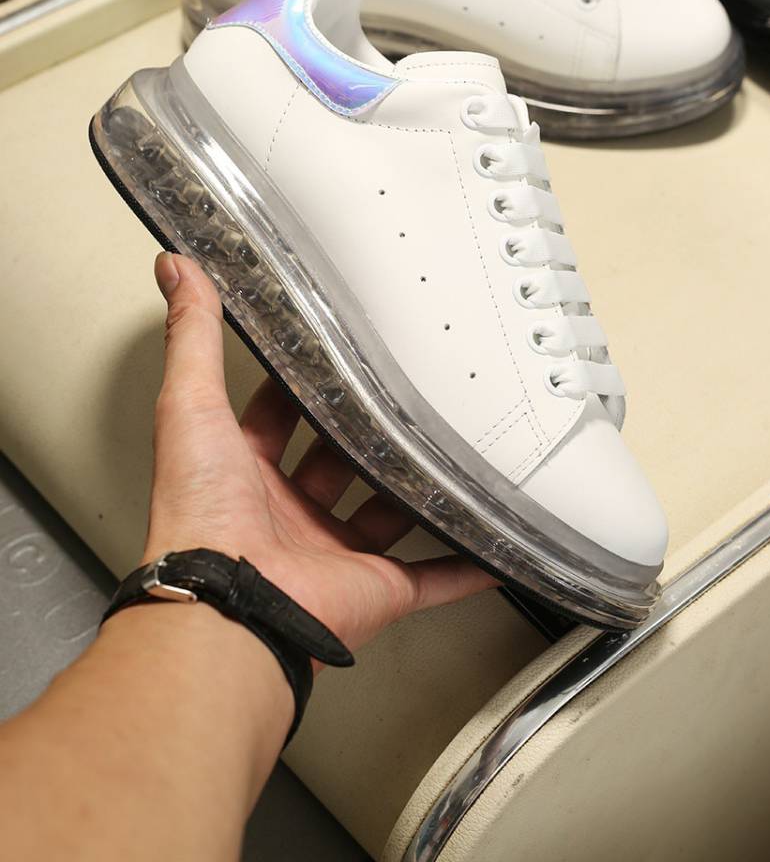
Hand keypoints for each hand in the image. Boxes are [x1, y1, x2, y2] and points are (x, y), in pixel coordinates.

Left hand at [146, 252, 496, 655]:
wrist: (230, 607)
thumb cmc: (201, 515)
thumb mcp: (191, 405)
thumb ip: (193, 337)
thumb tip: (175, 269)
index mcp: (244, 476)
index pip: (274, 420)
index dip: (297, 386)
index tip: (326, 353)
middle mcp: (288, 516)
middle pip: (336, 465)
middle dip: (363, 433)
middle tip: (399, 390)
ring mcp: (335, 554)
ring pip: (387, 515)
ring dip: (415, 489)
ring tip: (449, 449)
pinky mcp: (376, 589)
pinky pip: (431, 578)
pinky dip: (464, 567)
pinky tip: (487, 544)